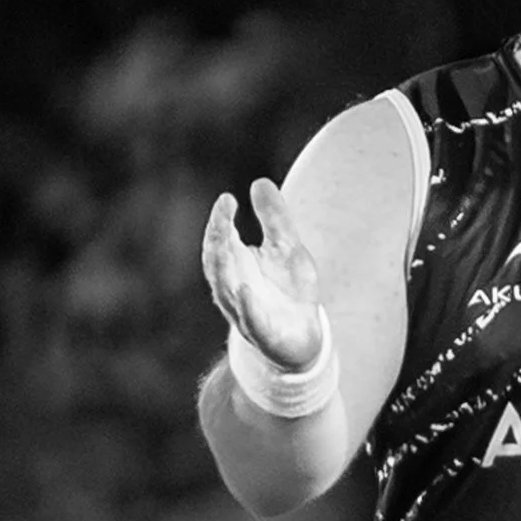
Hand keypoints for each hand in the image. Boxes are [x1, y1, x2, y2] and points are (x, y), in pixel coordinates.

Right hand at [201, 178, 325, 368]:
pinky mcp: (263, 334)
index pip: (220, 240)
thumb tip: (259, 182)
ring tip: (226, 243)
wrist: (304, 339)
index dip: (220, 220)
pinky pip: (250, 320)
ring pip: (226, 290)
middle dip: (217, 239)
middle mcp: (233, 288)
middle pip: (217, 262)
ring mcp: (245, 312)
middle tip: (222, 215)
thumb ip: (275, 219)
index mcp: (236, 266)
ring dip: (224, 269)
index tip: (228, 199)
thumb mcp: (288, 248)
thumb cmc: (289, 290)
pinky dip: (246, 306)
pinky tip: (246, 289)